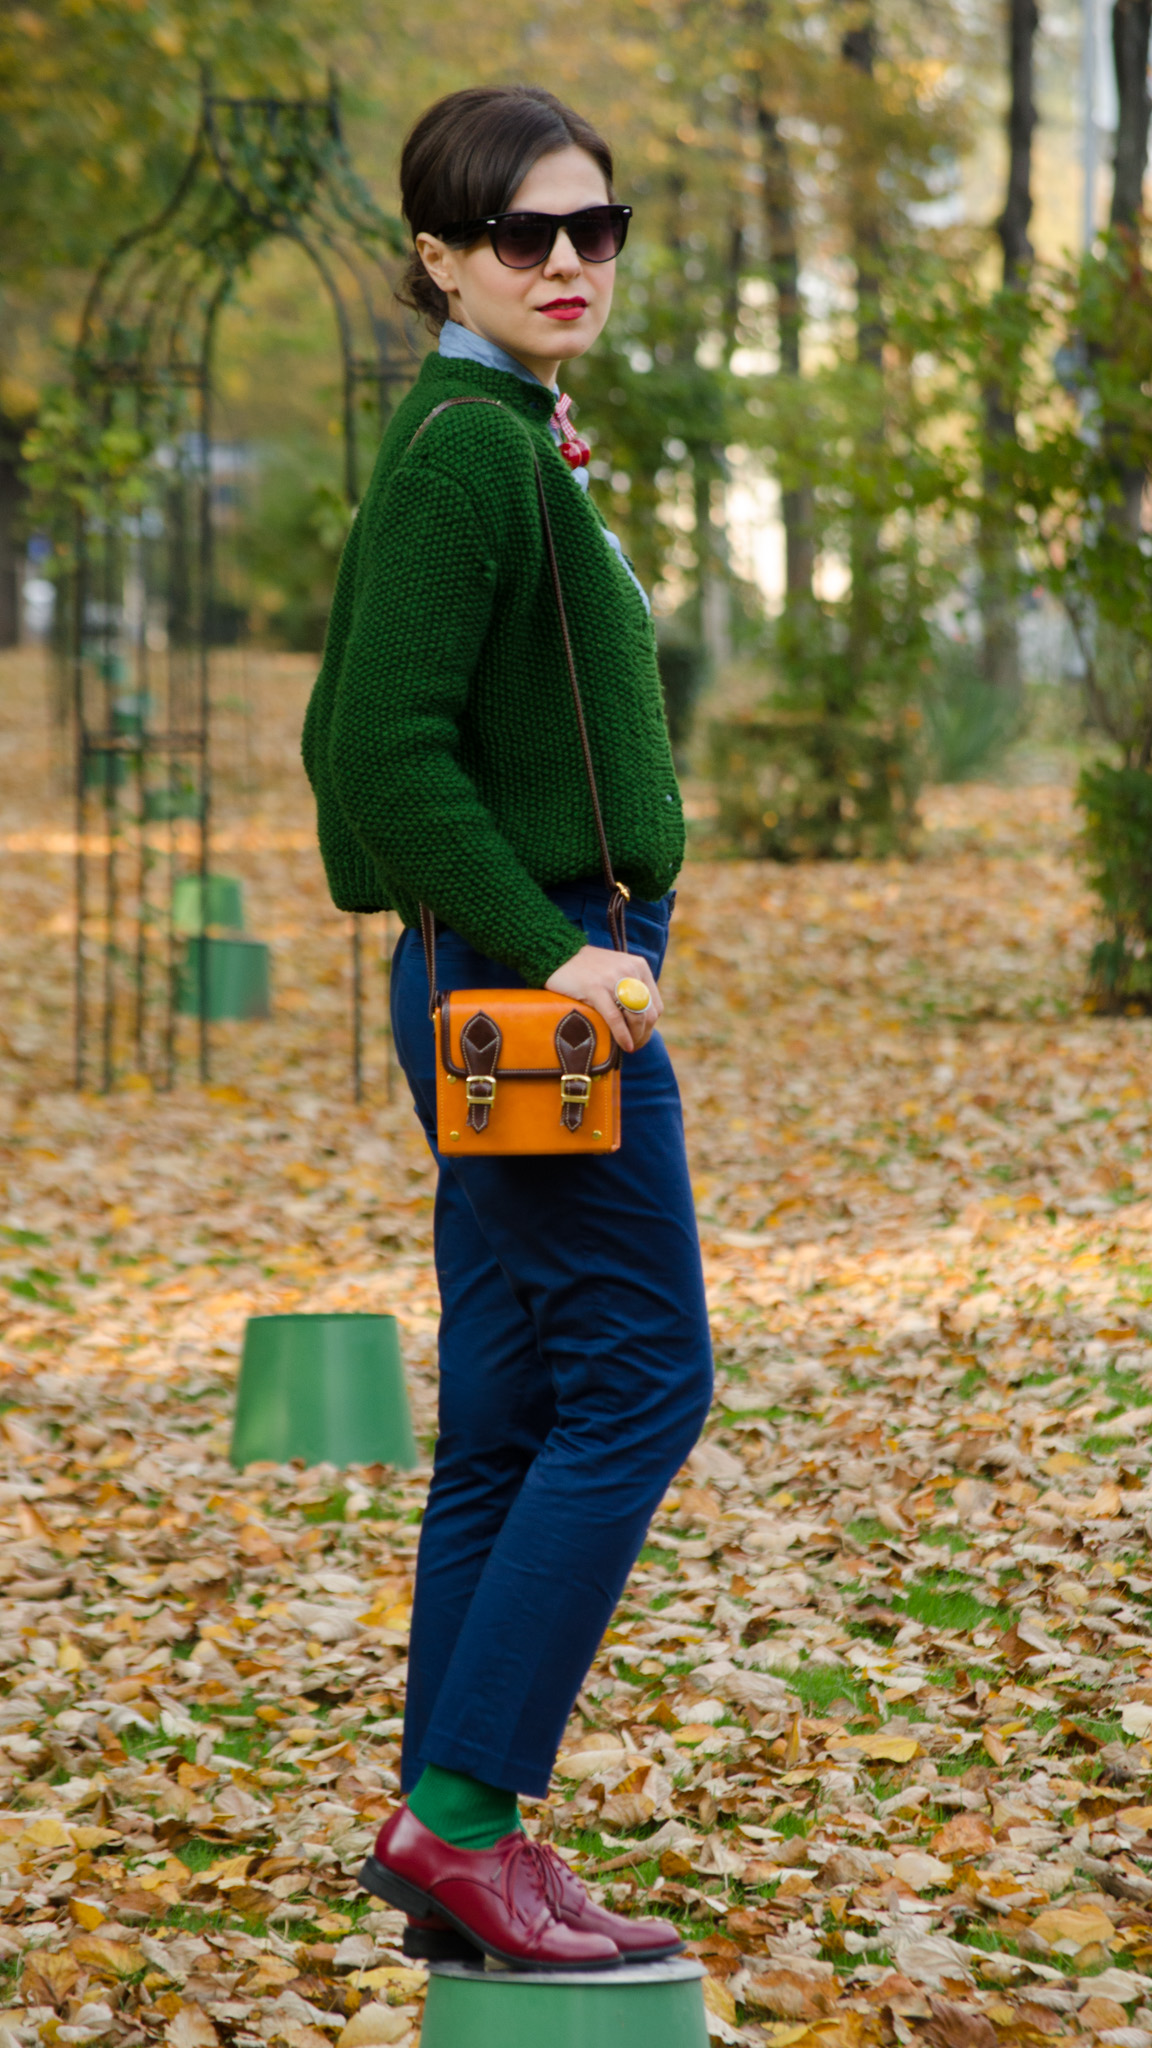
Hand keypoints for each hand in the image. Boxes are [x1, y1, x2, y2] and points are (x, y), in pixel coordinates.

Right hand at [545, 944, 662, 1052]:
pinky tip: (624, 1045)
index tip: (640, 1036)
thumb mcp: (616, 970)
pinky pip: (615, 1018)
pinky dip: (622, 1035)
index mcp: (638, 967)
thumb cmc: (585, 968)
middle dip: (643, 1034)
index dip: (650, 1026)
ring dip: (635, 1037)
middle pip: (648, 1013)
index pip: (655, 1004)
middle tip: (634, 1046)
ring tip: (628, 1047)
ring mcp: (613, 979)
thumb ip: (630, 987)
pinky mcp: (595, 988)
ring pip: (635, 1017)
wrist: (557, 953)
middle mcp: (630, 971)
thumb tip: (640, 1018)